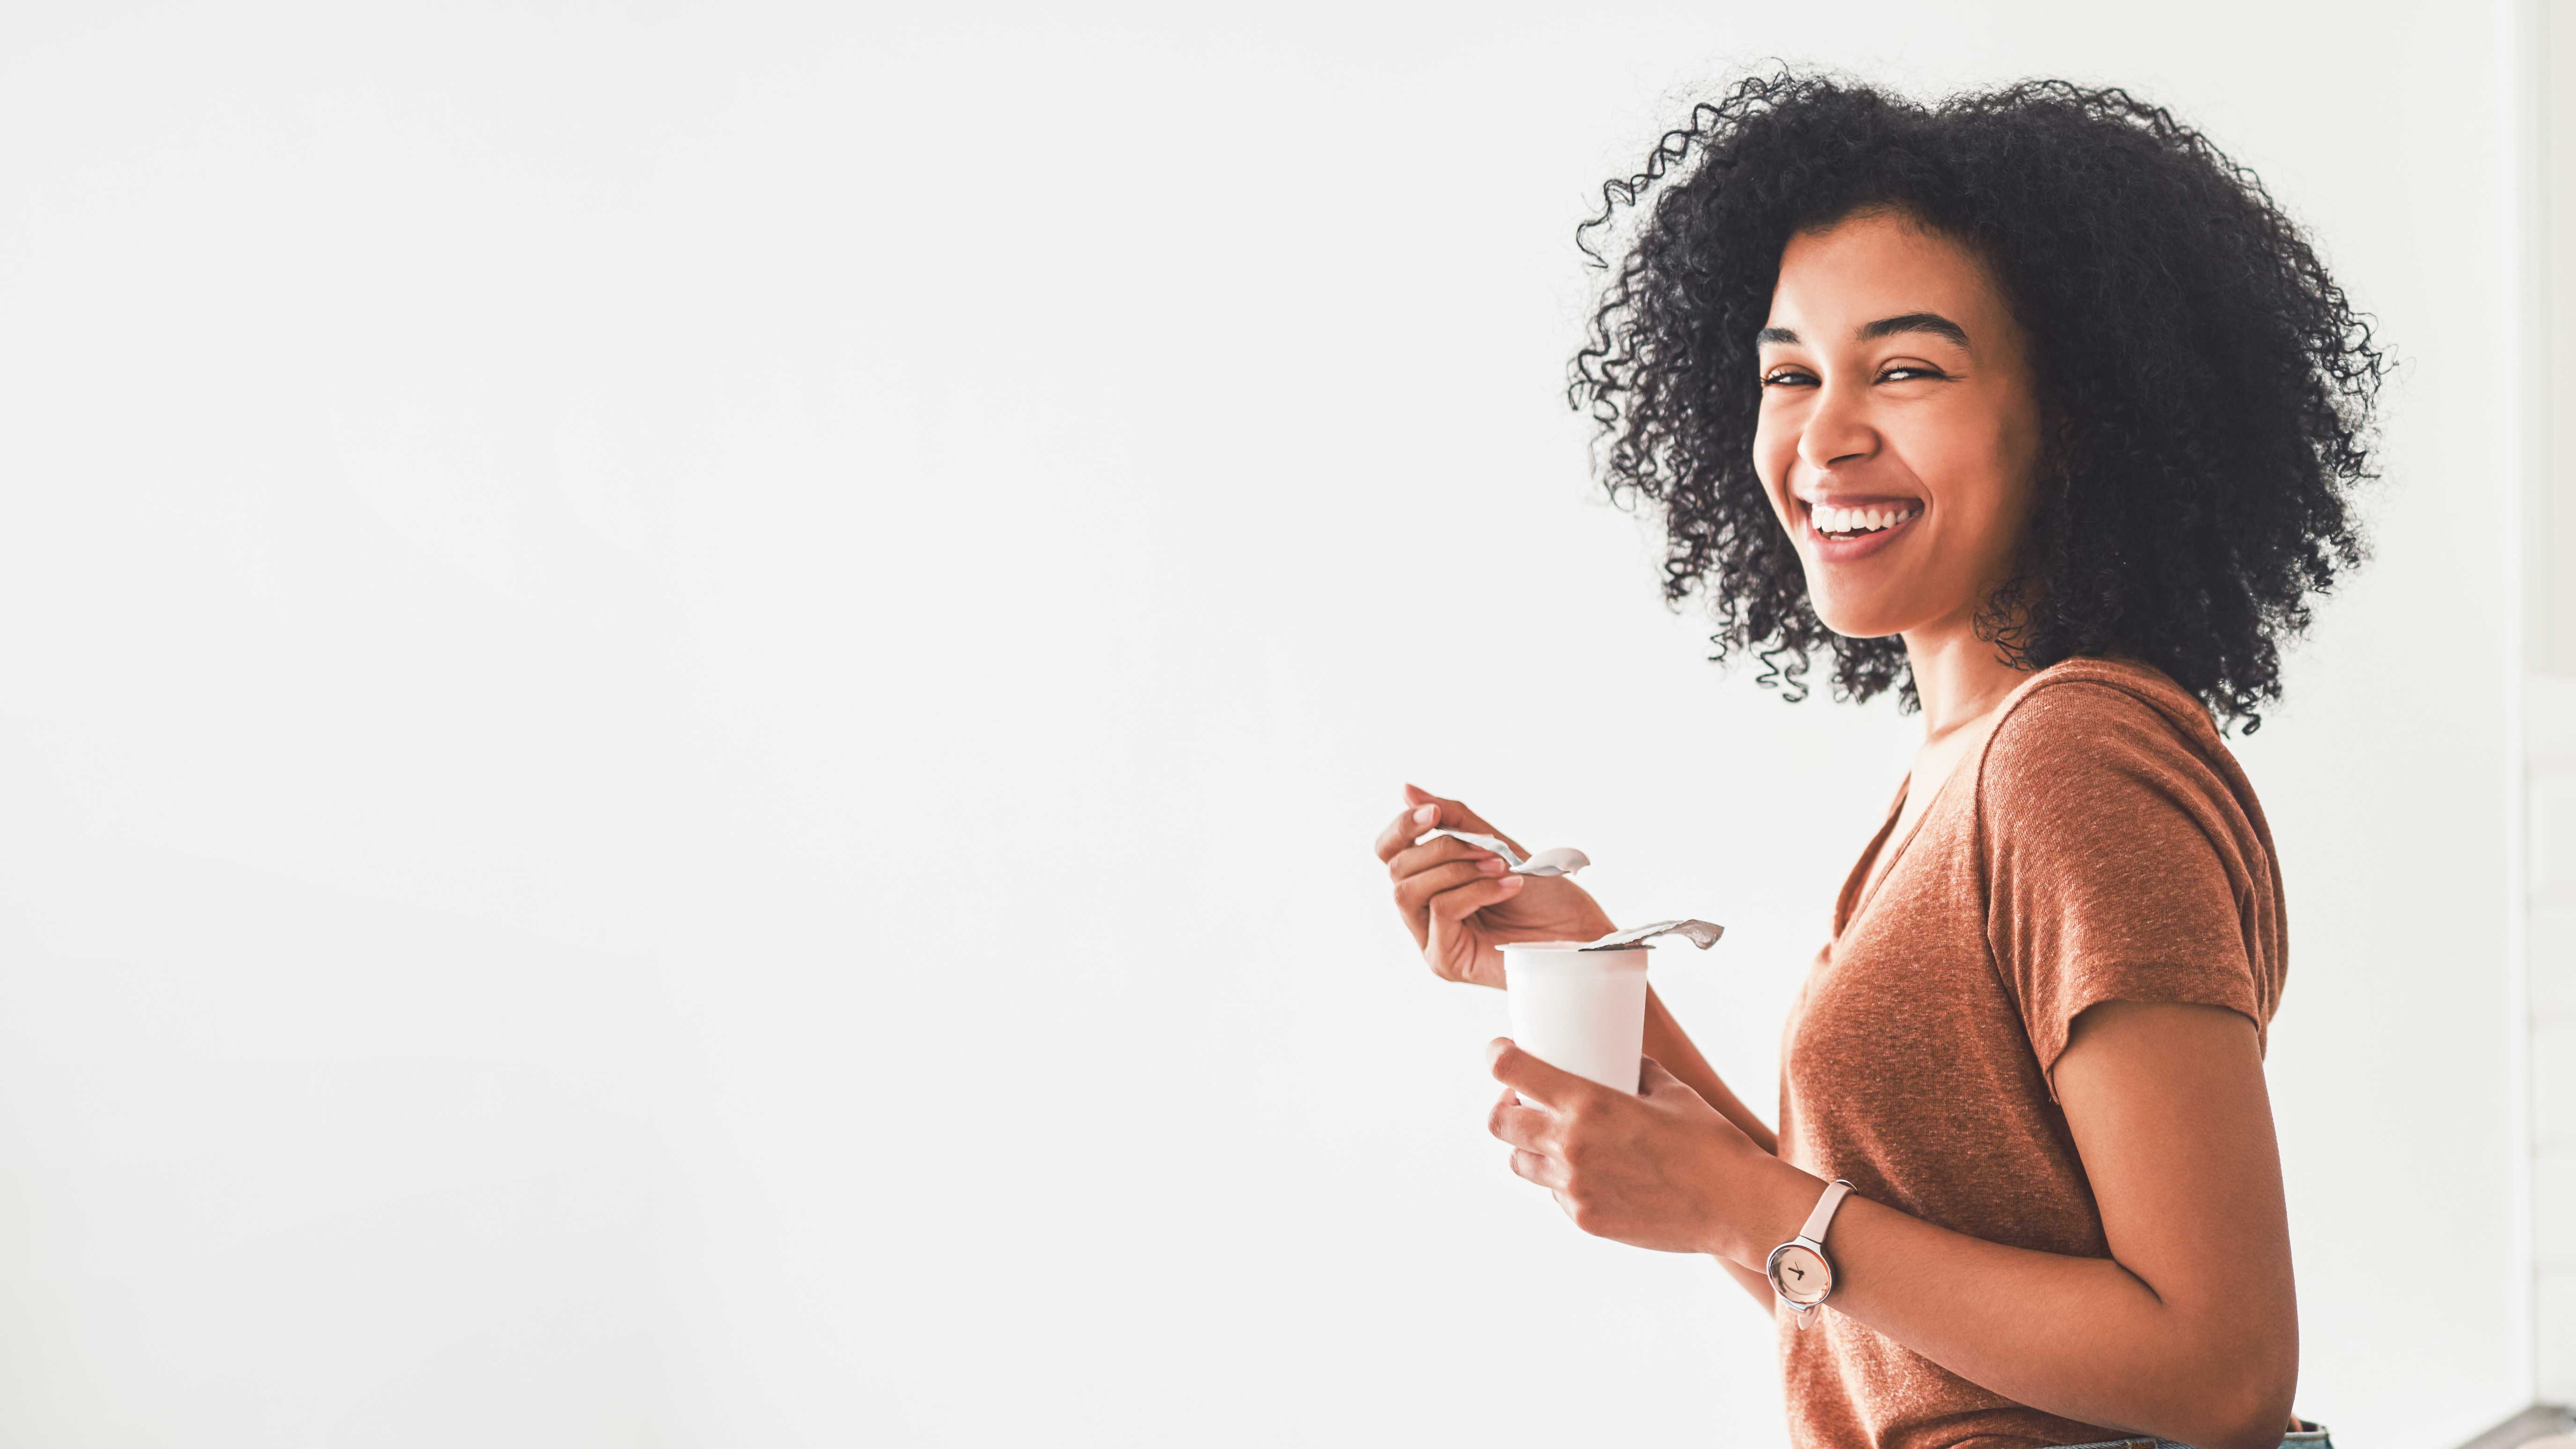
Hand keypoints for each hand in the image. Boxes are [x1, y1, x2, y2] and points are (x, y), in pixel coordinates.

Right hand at [1374, 784, 1615, 988]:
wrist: (1580, 933)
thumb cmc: (1544, 895)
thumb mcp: (1496, 845)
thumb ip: (1453, 819)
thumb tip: (1407, 789)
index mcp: (1430, 883)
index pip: (1388, 852)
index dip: (1402, 828)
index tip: (1434, 812)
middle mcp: (1423, 914)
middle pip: (1396, 868)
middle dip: (1443, 848)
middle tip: (1488, 848)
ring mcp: (1430, 940)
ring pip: (1408, 890)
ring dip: (1457, 869)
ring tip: (1500, 867)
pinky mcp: (1444, 961)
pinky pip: (1440, 909)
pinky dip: (1475, 890)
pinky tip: (1508, 887)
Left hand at [1485, 1038, 1788, 1259]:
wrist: (1737, 1206)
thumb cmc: (1710, 1142)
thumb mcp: (1671, 1090)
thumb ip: (1635, 1072)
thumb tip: (1622, 1063)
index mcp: (1587, 1104)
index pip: (1511, 1071)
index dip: (1498, 1056)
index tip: (1500, 1052)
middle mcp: (1570, 1146)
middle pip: (1500, 1124)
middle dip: (1506, 1108)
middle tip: (1525, 1103)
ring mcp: (1574, 1188)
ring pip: (1521, 1164)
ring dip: (1530, 1148)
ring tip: (1558, 1141)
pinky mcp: (1586, 1220)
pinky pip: (1556, 1195)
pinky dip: (1564, 1181)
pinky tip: (1593, 1173)